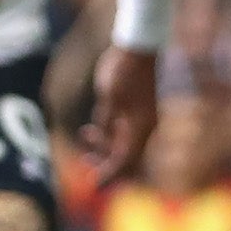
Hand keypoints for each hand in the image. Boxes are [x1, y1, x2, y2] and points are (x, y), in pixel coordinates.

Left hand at [78, 45, 159, 178]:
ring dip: (106, 145)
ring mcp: (144, 118)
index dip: (108, 174)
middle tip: (85, 161)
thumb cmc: (122, 70)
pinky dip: (110, 133)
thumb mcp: (107, 98)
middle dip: (106, 161)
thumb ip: (104, 122)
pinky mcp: (139, 110)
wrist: (138, 46)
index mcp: (141, 127)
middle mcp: (146, 126)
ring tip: (85, 135)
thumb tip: (102, 139)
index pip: (125, 161)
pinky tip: (94, 127)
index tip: (92, 184)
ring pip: (125, 143)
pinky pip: (125, 131)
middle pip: (127, 157)